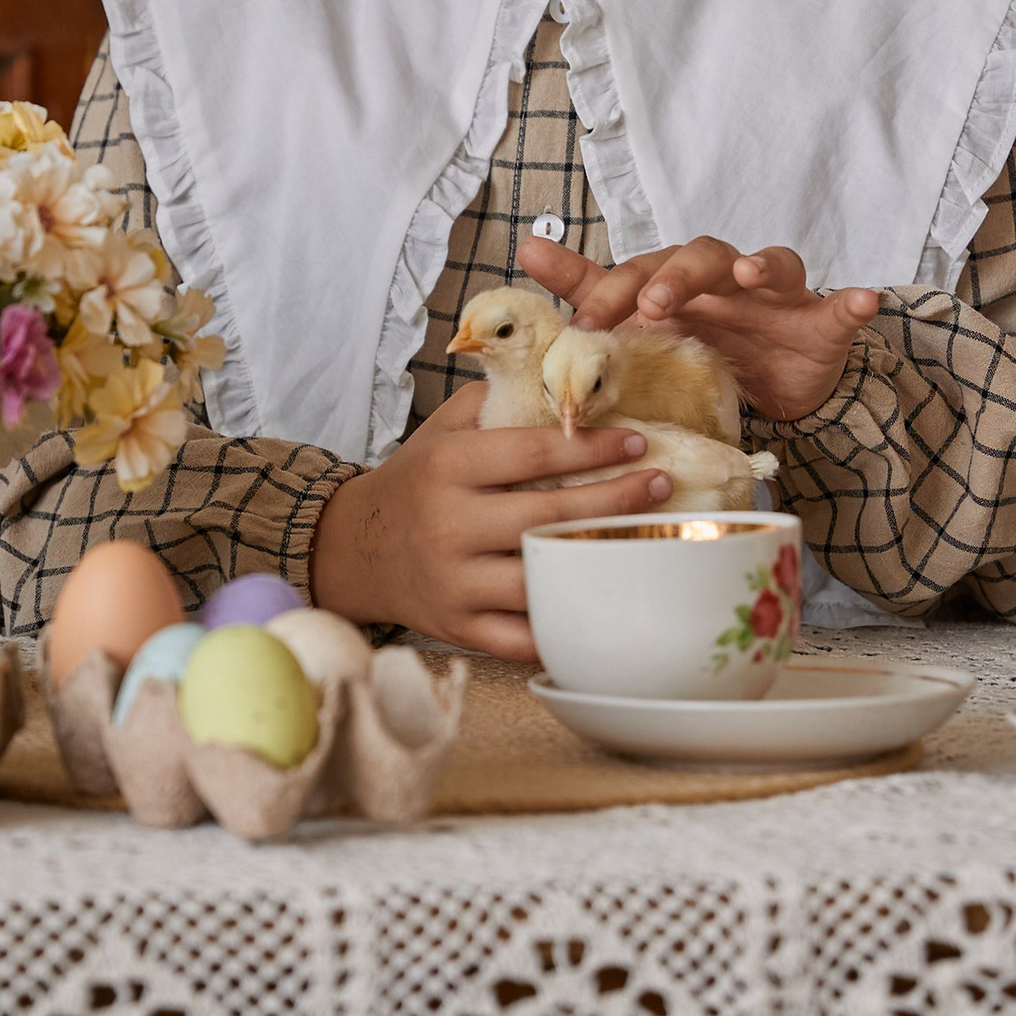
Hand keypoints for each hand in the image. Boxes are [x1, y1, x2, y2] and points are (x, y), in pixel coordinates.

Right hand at [309, 388, 669, 661]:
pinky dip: (565, 623)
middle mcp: (448, 526)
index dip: (591, 448)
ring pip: (542, 579)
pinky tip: (602, 601)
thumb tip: (565, 378)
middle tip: (659, 485)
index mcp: (446, 468)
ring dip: (598, 561)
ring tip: (642, 542)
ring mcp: (454, 583)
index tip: (637, 443)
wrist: (355, 550)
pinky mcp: (459, 628)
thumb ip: (497, 401)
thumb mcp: (442, 429)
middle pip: (548, 517)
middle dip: (614, 499)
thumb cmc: (416, 481)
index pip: (531, 454)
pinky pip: (524, 637)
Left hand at [522, 233, 878, 423]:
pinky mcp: (822, 323)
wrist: (779, 386)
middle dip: (675, 275)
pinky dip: (853, 302)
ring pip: (769, 263)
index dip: (612, 290)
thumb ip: (589, 288)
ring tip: (744, 277)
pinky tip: (862, 302)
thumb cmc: (708, 344)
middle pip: (701, 255)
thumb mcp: (646, 325)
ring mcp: (777, 298)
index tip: (581, 324)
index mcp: (679, 282)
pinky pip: (842, 307)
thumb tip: (525, 247)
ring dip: (756, 266)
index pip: (641, 270)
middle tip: (650, 307)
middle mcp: (726, 279)